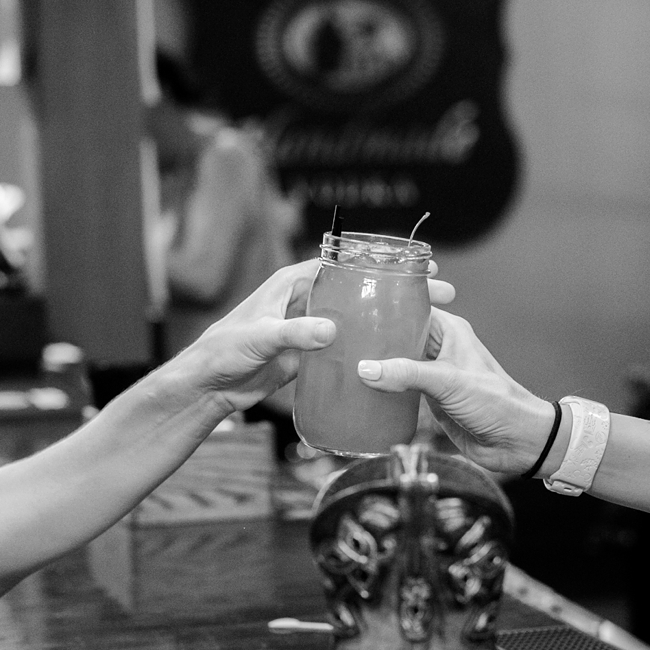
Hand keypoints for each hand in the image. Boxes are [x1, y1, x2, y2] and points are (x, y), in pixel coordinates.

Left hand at [183, 260, 456, 413]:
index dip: (381, 261)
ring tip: (430, 324)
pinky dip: (368, 348)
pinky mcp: (307, 355)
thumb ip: (292, 334)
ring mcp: (307, 329)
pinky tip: (397, 354)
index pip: (343, 263)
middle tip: (441, 293)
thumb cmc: (222, 353)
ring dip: (388, 320)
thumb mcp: (258, 339)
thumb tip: (330, 331)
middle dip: (398, 290)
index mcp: (291, 283)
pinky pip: (344, 347)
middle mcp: (303, 301)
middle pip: (358, 289)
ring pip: (355, 318)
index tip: (417, 265)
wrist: (207, 387)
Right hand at [356, 309, 554, 474]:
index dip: (384, 305)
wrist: (516, 442)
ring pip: (393, 362)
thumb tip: (366, 369)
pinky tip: (356, 390)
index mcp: (448, 331)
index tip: (353, 304)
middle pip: (396, 335)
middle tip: (337, 337)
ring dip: (372, 364)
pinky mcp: (425, 398)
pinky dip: (379, 388)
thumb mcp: (449, 382)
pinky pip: (395, 388)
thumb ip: (407, 374)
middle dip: (370, 337)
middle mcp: (437, 348)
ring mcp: (429, 374)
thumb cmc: (498, 402)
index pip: (410, 307)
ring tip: (338, 361)